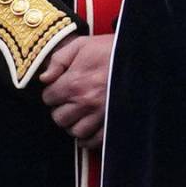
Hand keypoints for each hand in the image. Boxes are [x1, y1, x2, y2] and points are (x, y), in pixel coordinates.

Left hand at [39, 33, 113, 148]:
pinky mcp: (116, 123)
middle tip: (67, 103)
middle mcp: (86, 102)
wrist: (141, 56)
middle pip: (59, 118)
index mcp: (74, 83)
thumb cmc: (109, 50)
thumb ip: (58, 61)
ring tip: (77, 115)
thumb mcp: (80, 45)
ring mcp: (102, 115)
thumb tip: (44, 78)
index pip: (49, 98)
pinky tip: (87, 130)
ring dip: (73, 125)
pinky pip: (96, 141)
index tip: (57, 90)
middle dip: (60, 110)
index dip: (51, 93)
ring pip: (76, 132)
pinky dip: (89, 139)